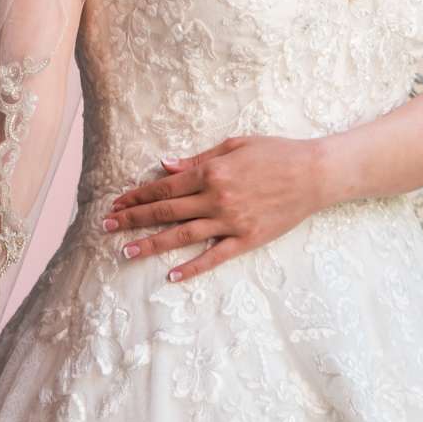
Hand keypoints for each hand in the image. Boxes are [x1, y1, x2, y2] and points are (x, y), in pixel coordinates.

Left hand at [104, 134, 327, 283]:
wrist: (315, 173)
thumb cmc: (277, 153)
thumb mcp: (235, 145)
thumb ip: (198, 159)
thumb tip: (165, 166)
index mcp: (211, 172)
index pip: (164, 187)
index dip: (137, 195)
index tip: (117, 202)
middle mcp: (216, 198)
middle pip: (165, 211)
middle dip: (133, 219)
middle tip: (107, 226)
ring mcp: (231, 221)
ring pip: (182, 236)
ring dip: (151, 244)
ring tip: (125, 252)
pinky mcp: (247, 239)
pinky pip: (214, 256)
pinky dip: (193, 268)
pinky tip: (172, 277)